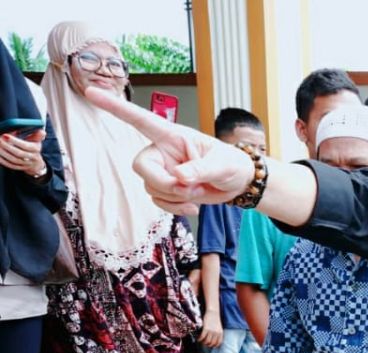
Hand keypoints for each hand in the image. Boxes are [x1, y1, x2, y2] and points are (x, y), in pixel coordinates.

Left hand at [0, 130, 46, 177]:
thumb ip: (37, 134)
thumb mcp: (37, 140)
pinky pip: (10, 165)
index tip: (5, 135)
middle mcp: (32, 158)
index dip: (15, 141)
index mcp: (36, 149)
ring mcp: (25, 164)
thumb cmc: (33, 147)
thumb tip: (40, 131)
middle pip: (19, 153)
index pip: (26, 146)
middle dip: (7, 146)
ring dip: (3, 153)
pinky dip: (3, 160)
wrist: (36, 163)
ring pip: (13, 160)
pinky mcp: (19, 168)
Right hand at [84, 87, 253, 214]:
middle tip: (190, 188)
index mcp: (173, 135)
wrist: (238, 184)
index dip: (115, 107)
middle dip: (163, 183)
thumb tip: (179, 177)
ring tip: (199, 192)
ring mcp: (162, 171)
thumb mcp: (222, 165)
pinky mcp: (166, 188)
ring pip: (151, 187)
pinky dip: (175, 207)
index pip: (140, 119)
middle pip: (141, 166)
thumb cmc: (231, 164)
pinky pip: (158, 201)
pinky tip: (193, 206)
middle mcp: (162, 151)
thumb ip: (201, 170)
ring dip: (176, 197)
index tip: (91, 92)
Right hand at [198, 312, 222, 347]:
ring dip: (203, 342)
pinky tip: (198, 338)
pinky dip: (199, 339)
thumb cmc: (215, 320)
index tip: (210, 345)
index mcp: (221, 333)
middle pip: (212, 343)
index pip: (218, 343)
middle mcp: (217, 333)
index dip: (214, 346)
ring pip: (207, 341)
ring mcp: (211, 331)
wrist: (213, 312)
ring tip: (201, 340)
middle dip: (207, 344)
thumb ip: (217, 334)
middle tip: (204, 343)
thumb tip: (213, 340)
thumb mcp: (219, 328)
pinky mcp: (206, 329)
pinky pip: (202, 337)